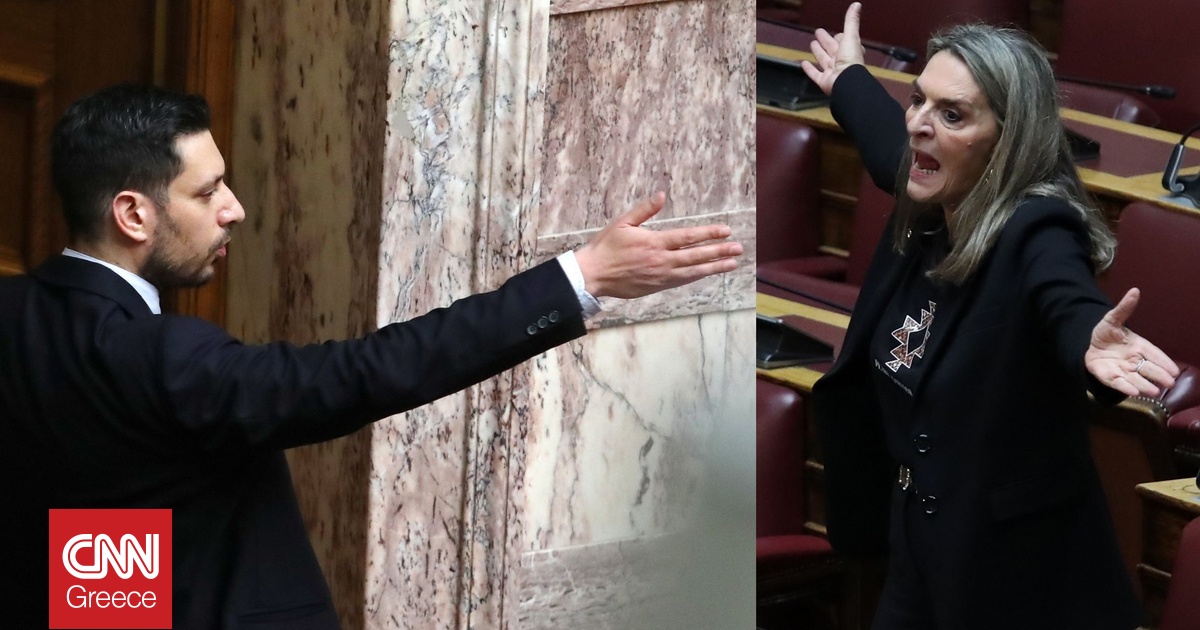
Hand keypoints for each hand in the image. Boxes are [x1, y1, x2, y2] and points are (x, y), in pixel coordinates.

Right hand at [574, 192, 742, 298]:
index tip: (726, 231)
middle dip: (719, 252)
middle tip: (738, 249)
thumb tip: (661, 195)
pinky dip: (697, 276)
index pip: (688, 238)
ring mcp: (660, 275)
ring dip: (713, 267)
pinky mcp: (657, 286)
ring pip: (693, 272)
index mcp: (654, 242)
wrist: (593, 275)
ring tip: (731, 264)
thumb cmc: (606, 247)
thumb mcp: (623, 223)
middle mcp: (661, 260)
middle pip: (696, 256)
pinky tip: (707, 273)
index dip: (708, 234)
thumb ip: (644, 210)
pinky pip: (682, 281)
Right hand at [799, 2, 865, 94]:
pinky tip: (803, 63)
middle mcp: (841, 61)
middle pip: (832, 49)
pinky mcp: (823, 81)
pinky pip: (815, 74)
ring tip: (812, 44)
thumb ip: (851, 21)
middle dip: (826, 41)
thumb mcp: (850, 37)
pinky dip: (809, 69)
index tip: (837, 33)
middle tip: (818, 32)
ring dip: (818, 52)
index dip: (841, 37)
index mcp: (850, 51)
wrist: (846, 82)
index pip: (845, 42)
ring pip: (824, 60)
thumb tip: (857, 4)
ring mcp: (832, 72)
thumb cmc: (850, 58)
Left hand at [1085, 288, 1179, 396]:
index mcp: (1138, 346)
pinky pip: (1118, 383)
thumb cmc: (1106, 333)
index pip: (1154, 354)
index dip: (1165, 362)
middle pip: (1149, 369)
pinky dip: (1125, 387)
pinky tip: (1133, 392)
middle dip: (1159, 376)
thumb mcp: (1113, 318)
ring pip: (1136, 379)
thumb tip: (1135, 291)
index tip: (1174, 370)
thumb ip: (1124, 308)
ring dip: (1144, 386)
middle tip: (1170, 383)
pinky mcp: (1109, 376)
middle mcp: (1133, 360)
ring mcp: (1122, 370)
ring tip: (1154, 392)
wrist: (1088, 344)